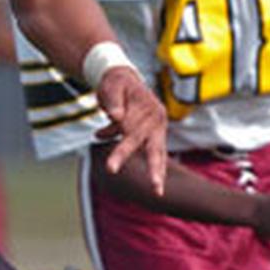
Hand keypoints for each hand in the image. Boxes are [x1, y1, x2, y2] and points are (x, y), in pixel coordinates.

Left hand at [94, 67, 166, 195]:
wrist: (119, 77)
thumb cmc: (114, 81)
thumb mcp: (111, 85)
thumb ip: (113, 100)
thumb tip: (116, 117)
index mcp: (150, 109)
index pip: (134, 135)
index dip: (121, 152)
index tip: (111, 169)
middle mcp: (156, 120)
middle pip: (155, 149)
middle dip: (155, 170)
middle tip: (156, 190)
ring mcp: (155, 128)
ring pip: (156, 153)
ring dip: (156, 172)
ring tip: (158, 192)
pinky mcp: (148, 133)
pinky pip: (144, 149)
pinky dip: (131, 156)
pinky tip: (111, 150)